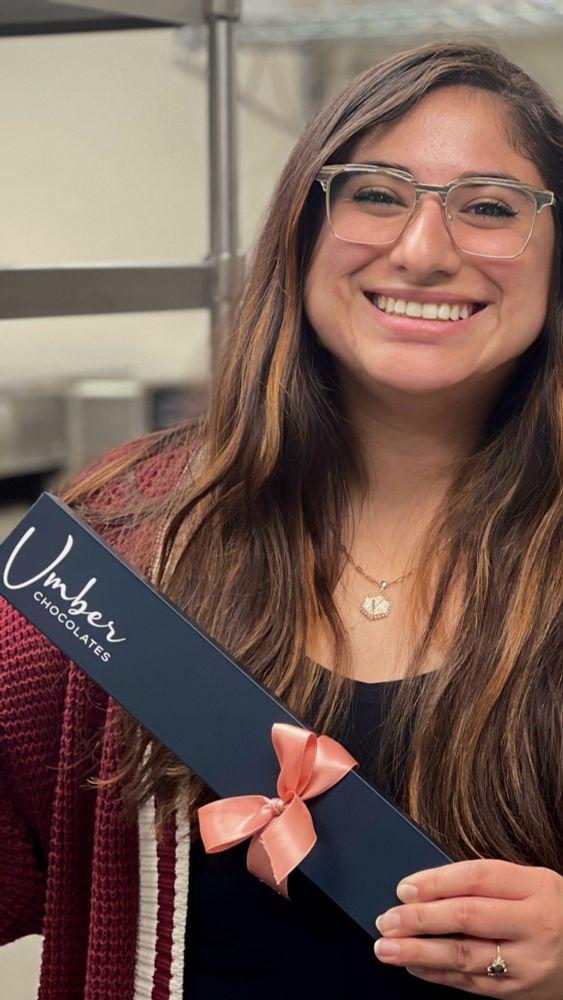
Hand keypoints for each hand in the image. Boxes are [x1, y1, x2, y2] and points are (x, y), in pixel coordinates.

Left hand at [373, 859, 562, 996]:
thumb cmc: (553, 909)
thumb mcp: (532, 882)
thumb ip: (488, 882)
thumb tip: (428, 886)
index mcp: (535, 887)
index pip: (478, 879)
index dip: (436, 882)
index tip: (404, 888)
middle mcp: (533, 925)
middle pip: (467, 918)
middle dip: (420, 920)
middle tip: (387, 920)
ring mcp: (526, 963)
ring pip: (465, 957)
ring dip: (420, 953)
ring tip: (388, 948)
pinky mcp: (518, 992)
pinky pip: (472, 983)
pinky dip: (438, 975)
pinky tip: (414, 966)